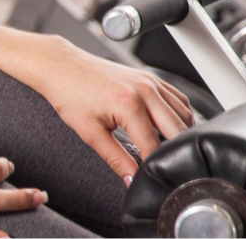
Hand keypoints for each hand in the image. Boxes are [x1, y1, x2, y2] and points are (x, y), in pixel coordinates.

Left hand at [0, 34, 192, 178]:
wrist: (61, 66)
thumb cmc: (69, 94)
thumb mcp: (89, 132)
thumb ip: (114, 158)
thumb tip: (130, 179)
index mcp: (129, 104)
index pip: (153, 145)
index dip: (154, 165)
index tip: (153, 176)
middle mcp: (145, 90)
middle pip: (178, 129)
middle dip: (175, 151)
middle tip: (167, 167)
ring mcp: (151, 82)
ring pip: (184, 114)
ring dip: (182, 133)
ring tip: (171, 151)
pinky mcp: (152, 78)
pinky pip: (179, 100)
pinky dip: (180, 116)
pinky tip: (173, 128)